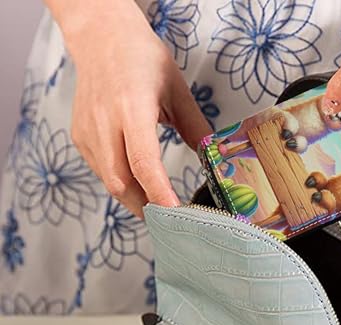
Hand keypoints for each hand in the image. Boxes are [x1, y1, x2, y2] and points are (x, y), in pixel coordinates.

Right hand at [61, 1, 211, 216]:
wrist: (100, 38)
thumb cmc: (140, 58)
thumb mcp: (177, 88)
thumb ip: (195, 126)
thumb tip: (212, 157)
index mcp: (132, 108)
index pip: (144, 163)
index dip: (160, 194)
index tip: (176, 215)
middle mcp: (105, 122)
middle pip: (122, 182)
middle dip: (146, 208)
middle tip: (169, 221)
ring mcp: (88, 131)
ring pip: (110, 181)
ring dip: (134, 199)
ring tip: (156, 206)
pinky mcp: (80, 137)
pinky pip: (101, 171)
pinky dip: (121, 183)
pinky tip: (137, 183)